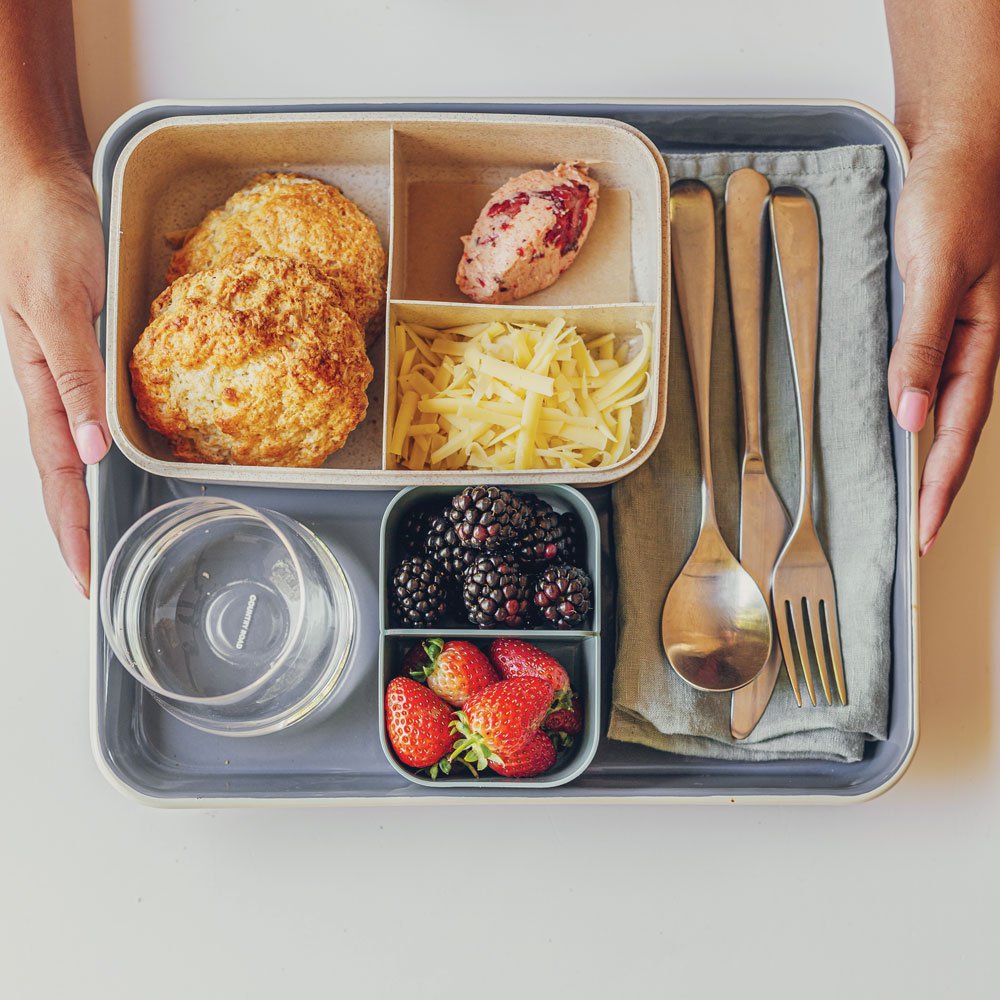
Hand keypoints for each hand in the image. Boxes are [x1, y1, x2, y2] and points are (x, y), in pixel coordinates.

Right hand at [0, 160, 107, 594]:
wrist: (41, 185)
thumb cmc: (42, 234)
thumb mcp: (58, 307)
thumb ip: (73, 379)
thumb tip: (89, 451)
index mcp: (41, 384)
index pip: (57, 475)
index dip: (72, 527)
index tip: (85, 576)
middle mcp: (51, 385)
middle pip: (60, 473)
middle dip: (74, 528)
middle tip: (93, 578)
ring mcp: (61, 369)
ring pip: (70, 448)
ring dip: (82, 495)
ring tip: (99, 536)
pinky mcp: (76, 348)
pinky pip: (84, 412)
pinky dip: (94, 448)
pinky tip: (106, 459)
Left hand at [887, 130, 999, 554]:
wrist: (955, 145)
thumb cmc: (954, 195)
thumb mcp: (937, 271)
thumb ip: (923, 342)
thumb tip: (910, 412)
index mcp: (984, 338)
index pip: (961, 429)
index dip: (943, 483)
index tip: (927, 529)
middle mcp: (972, 340)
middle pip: (957, 428)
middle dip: (940, 483)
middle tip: (920, 532)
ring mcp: (955, 328)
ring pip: (944, 405)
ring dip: (929, 452)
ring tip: (911, 494)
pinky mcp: (932, 312)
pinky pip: (927, 372)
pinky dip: (915, 406)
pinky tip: (899, 422)